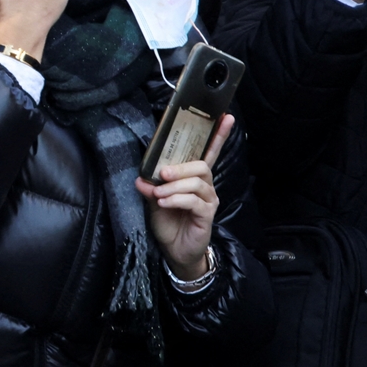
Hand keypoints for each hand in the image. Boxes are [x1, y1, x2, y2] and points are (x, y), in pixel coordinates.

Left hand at [135, 113, 232, 279]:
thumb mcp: (155, 201)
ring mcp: (208, 200)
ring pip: (197, 182)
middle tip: (162, 175)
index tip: (225, 116)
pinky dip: (176, 199)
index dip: (218, 135)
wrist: (174, 250)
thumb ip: (150, 187)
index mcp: (194, 178)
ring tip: (160, 196)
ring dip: (174, 186)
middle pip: (201, 165)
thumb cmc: (168, 222)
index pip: (209, 152)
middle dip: (180, 167)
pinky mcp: (207, 215)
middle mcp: (205, 186)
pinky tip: (165, 203)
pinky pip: (194, 201)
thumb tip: (141, 178)